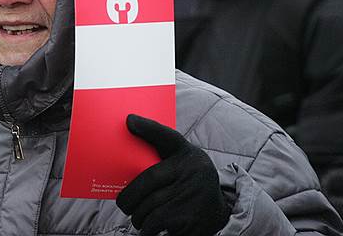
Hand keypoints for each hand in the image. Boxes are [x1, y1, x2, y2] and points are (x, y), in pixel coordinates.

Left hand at [116, 114, 230, 235]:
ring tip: (137, 217)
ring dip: (137, 216)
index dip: (149, 127)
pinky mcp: (188, 221)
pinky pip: (155, 225)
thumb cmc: (189, 182)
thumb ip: (159, 146)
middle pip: (148, 181)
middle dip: (129, 197)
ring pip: (148, 206)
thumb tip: (129, 121)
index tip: (130, 119)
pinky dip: (147, 229)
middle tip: (124, 204)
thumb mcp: (182, 161)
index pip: (167, 137)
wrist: (218, 214)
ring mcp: (191, 197)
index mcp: (189, 156)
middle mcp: (193, 172)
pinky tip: (148, 228)